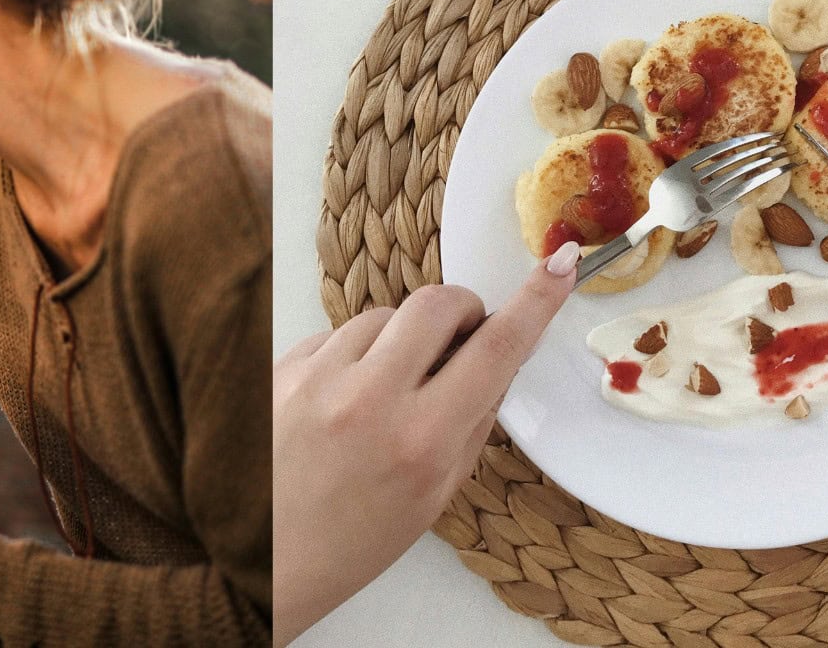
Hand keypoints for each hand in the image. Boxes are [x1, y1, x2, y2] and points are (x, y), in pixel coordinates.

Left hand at [272, 242, 581, 645]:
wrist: (268, 561)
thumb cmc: (354, 541)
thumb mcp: (435, 492)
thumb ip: (473, 420)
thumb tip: (498, 358)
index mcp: (422, 441)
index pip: (496, 349)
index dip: (535, 301)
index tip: (558, 265)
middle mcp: (369, 400)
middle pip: (438, 303)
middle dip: (461, 312)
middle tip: (459, 341)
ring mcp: (318, 379)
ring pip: (384, 314)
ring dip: (401, 339)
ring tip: (387, 392)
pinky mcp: (282, 368)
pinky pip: (337, 333)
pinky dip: (354, 354)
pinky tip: (346, 399)